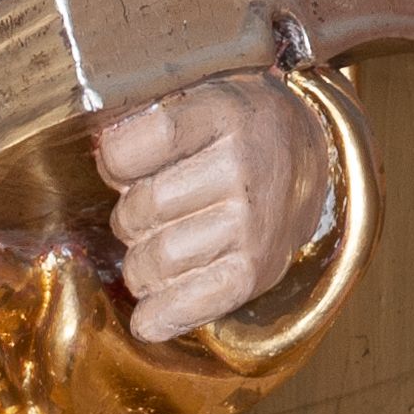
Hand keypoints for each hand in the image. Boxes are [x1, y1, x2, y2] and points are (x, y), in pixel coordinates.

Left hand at [94, 70, 334, 345]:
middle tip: (150, 211)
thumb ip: (149, 120)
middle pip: (142, 208)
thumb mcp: (202, 97)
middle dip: (129, 216)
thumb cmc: (237, 132)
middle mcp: (242, 169)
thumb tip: (103, 160)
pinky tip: (148, 317)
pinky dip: (160, 316)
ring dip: (140, 264)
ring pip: (154, 260)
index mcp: (224, 113)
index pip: (138, 145)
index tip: (122, 164)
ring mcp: (252, 224)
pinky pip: (190, 303)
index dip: (115, 160)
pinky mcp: (256, 271)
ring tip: (159, 248)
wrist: (311, 161)